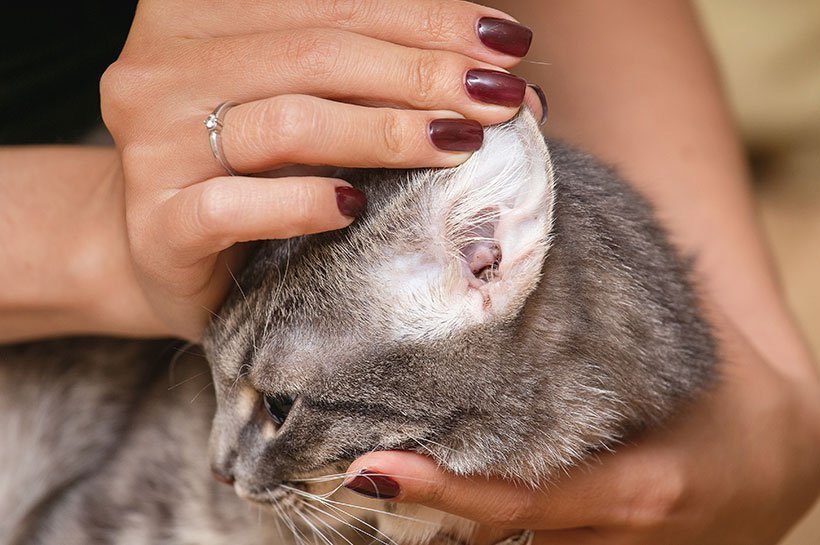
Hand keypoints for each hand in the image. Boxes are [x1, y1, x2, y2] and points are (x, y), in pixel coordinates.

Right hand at [101, 0, 539, 339]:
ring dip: (386, 132)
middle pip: (315, 53)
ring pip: (286, 122)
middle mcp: (162, 70)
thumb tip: (497, 72)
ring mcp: (152, 147)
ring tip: (459, 145)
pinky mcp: (157, 224)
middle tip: (499, 99)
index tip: (505, 44)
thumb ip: (369, 75)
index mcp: (195, 17)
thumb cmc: (249, 172)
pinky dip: (302, 203)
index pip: (327, 5)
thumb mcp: (302, 103)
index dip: (425, 19)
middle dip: (423, 73)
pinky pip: (232, 206)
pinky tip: (354, 209)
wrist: (167, 252)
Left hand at [344, 314, 819, 544]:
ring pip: (497, 540)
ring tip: (374, 455)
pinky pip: (516, 538)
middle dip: (427, 498)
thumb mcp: (683, 356)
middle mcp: (608, 540)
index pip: (518, 497)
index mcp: (636, 490)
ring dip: (443, 508)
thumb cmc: (731, 400)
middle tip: (349, 448)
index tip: (372, 469)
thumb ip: (615, 318)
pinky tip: (430, 469)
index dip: (442, 487)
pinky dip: (474, 512)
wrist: (776, 466)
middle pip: (492, 529)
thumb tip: (538, 246)